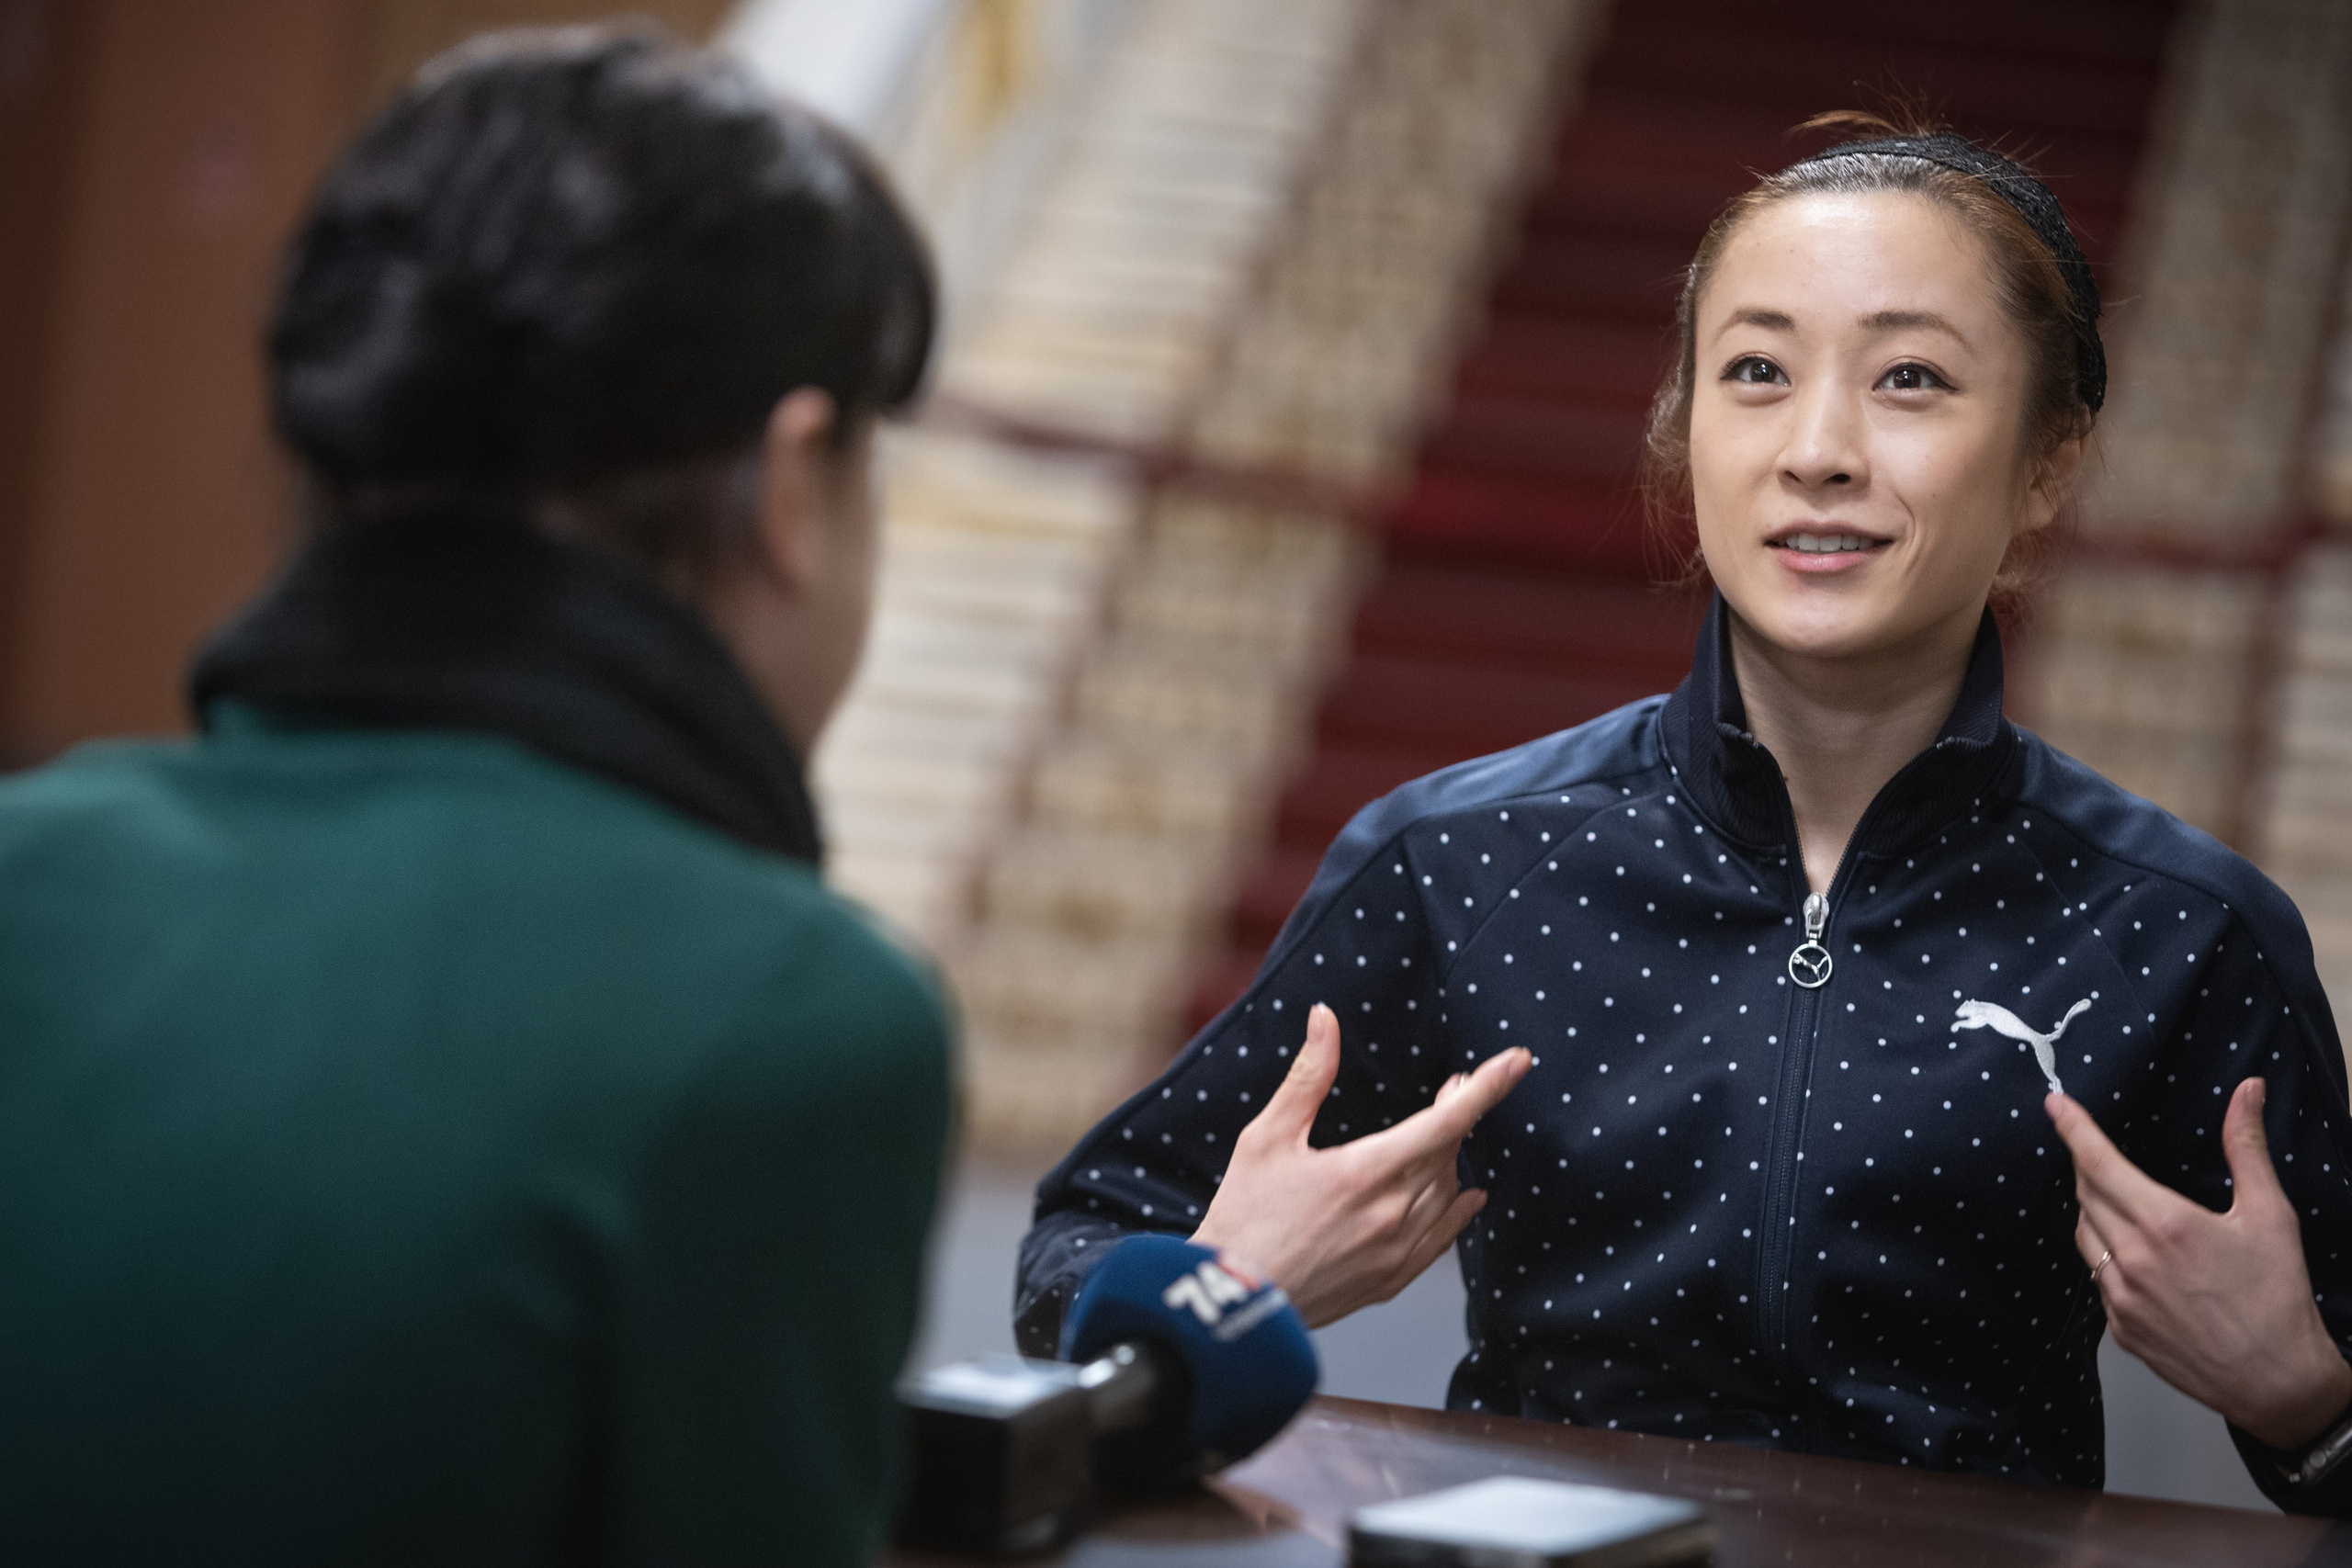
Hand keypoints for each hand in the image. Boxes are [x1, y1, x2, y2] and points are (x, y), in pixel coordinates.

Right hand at [1191, 1002, 1530, 1329]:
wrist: (1236, 1300)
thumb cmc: (1243, 1216)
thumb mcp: (1266, 1137)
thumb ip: (1308, 1076)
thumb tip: (1325, 1018)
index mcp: (1365, 1173)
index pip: (1447, 1122)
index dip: (1487, 1087)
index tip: (1519, 1060)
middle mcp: (1392, 1214)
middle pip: (1449, 1152)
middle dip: (1458, 1112)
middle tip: (1452, 1086)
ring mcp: (1397, 1252)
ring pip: (1448, 1192)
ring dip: (1451, 1157)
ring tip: (1443, 1132)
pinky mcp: (1392, 1280)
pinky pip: (1443, 1238)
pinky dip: (1458, 1210)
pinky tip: (1466, 1197)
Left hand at [2047, 1079, 2351, 1449]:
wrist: (2279, 1382)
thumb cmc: (2278, 1297)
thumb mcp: (2271, 1215)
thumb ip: (2246, 1147)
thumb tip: (2247, 1090)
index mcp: (2165, 1225)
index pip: (2099, 1163)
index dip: (2073, 1129)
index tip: (2055, 1105)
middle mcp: (2132, 1260)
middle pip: (2086, 1195)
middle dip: (2087, 1167)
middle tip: (2097, 1151)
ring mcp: (2120, 1298)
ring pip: (2085, 1236)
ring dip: (2095, 1212)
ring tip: (2124, 1204)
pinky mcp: (2120, 1329)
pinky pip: (2097, 1279)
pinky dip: (2108, 1259)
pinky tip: (2139, 1259)